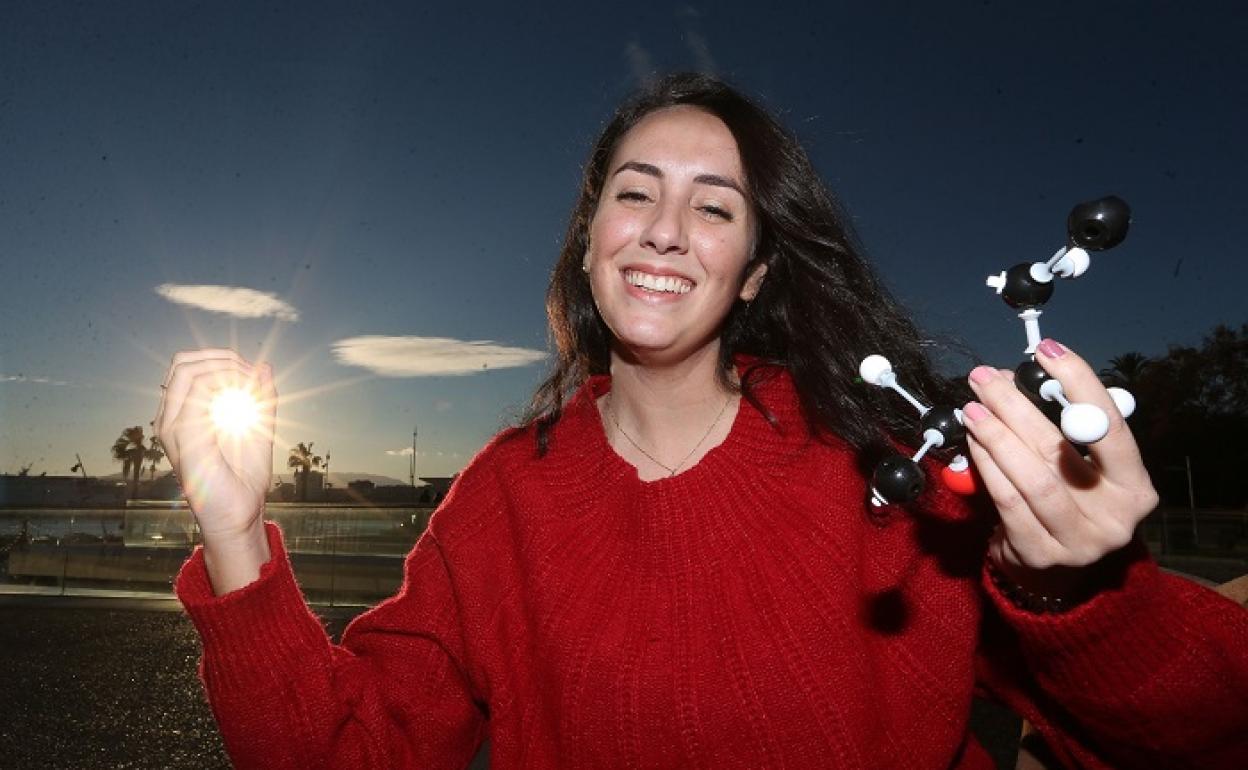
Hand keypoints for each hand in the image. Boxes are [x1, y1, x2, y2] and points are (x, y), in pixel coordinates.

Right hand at [154, 349, 276, 543]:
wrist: (239, 514)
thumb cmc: (244, 477)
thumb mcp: (259, 427)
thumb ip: (262, 398)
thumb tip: (265, 366)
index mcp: (182, 416)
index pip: (188, 367)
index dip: (221, 359)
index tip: (253, 373)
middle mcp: (170, 419)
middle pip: (182, 362)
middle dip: (222, 359)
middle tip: (251, 375)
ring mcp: (172, 427)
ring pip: (187, 370)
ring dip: (226, 369)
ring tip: (252, 387)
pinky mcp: (182, 436)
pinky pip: (197, 392)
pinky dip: (226, 386)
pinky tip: (246, 401)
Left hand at [962, 339, 1157, 595]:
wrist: (1053, 568)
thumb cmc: (1068, 500)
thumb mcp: (1080, 467)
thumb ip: (1060, 426)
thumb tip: (1010, 376)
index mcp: (1135, 486)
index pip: (1110, 426)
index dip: (1079, 383)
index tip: (1047, 350)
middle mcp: (1115, 517)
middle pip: (1060, 451)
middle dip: (1016, 406)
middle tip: (985, 379)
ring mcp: (1078, 541)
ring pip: (1032, 478)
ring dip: (996, 436)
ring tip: (973, 408)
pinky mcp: (1040, 555)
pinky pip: (1008, 501)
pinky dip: (987, 467)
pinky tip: (974, 442)